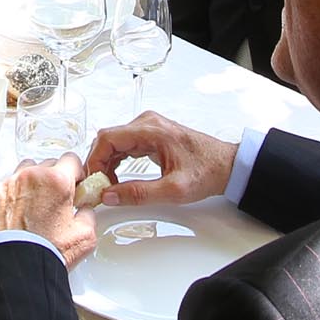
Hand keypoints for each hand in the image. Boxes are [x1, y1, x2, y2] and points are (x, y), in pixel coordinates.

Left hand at [0, 155, 96, 268]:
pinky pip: (3, 185)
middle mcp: (31, 176)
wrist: (15, 269)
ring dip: (31, 184)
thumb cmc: (45, 253)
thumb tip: (85, 209)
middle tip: (54, 201)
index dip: (75, 173)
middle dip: (53, 180)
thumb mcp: (85, 236)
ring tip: (33, 207)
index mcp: (57, 181)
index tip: (74, 183)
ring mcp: (8, 183)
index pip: (71, 160)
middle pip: (47, 165)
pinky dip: (10, 195)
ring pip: (24, 171)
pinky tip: (14, 213)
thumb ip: (89, 214)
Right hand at [84, 111, 235, 207]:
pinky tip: (117, 179)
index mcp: (151, 130)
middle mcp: (147, 124)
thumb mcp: (173, 190)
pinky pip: (124, 145)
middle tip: (98, 188)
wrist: (226, 166)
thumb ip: (139, 193)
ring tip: (108, 187)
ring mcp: (148, 128)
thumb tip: (109, 195)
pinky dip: (116, 162)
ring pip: (114, 142)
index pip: (108, 138)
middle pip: (107, 139)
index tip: (93, 181)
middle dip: (98, 164)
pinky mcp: (150, 136)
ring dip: (106, 164)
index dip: (95, 160)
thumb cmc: (207, 172)